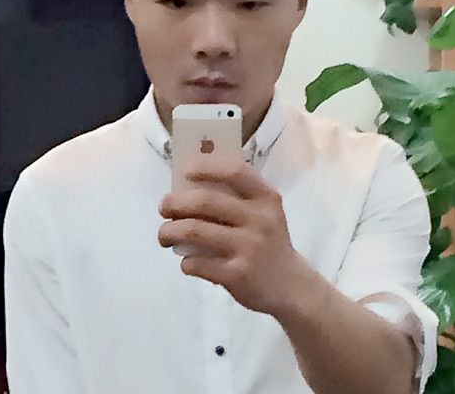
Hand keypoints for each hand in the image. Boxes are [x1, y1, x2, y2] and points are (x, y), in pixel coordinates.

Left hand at [158, 154, 310, 315]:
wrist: (291, 286)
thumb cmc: (268, 241)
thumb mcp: (264, 212)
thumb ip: (237, 197)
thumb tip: (189, 185)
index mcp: (266, 198)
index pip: (235, 171)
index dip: (207, 167)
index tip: (185, 171)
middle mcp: (260, 220)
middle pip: (206, 201)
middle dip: (175, 202)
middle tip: (163, 207)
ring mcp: (250, 248)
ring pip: (195, 231)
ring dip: (169, 231)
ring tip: (164, 235)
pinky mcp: (238, 275)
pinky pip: (198, 263)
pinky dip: (185, 262)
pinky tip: (186, 262)